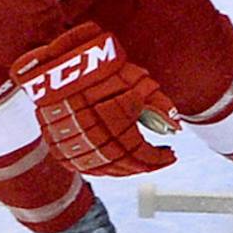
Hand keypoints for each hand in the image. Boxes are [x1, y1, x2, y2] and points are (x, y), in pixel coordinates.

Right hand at [10, 24, 181, 176]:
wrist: (60, 64)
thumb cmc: (103, 70)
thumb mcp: (139, 82)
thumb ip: (160, 106)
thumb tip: (176, 128)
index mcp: (115, 127)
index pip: (142, 154)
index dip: (159, 158)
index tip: (171, 154)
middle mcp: (92, 140)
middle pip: (124, 165)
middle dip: (145, 164)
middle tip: (158, 159)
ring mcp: (72, 144)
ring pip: (103, 168)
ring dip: (124, 169)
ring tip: (138, 161)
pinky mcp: (57, 143)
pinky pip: (82, 165)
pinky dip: (101, 167)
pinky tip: (112, 162)